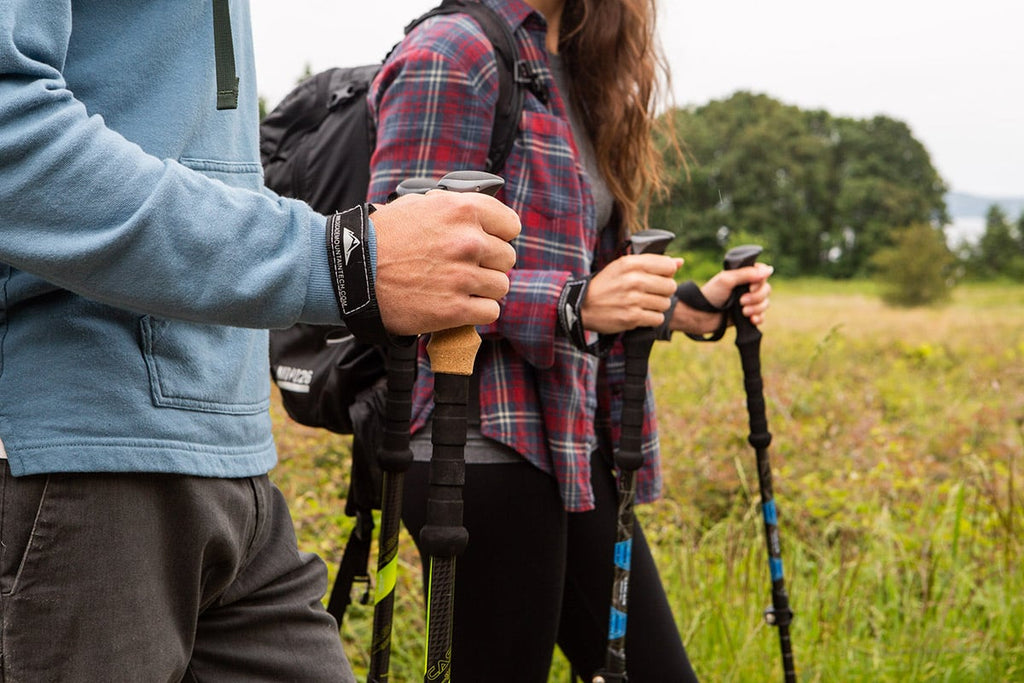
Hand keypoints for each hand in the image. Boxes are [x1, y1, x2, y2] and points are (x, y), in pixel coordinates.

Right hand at [370, 190, 519, 335]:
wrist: (351, 271)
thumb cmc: (381, 237)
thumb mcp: (420, 204)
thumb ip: (454, 208)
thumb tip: (479, 215)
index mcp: (462, 210)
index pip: (511, 225)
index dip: (500, 236)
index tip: (489, 243)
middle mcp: (467, 241)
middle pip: (507, 258)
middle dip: (489, 264)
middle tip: (466, 268)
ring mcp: (462, 277)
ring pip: (501, 286)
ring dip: (484, 289)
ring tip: (459, 287)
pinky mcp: (455, 309)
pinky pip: (490, 311)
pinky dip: (477, 311)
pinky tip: (459, 305)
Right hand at [581, 254, 682, 333]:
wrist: (582, 307)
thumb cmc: (605, 285)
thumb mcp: (623, 267)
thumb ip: (652, 263)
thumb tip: (680, 262)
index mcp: (631, 263)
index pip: (668, 266)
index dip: (667, 273)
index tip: (658, 278)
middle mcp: (633, 280)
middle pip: (670, 286)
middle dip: (664, 291)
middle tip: (652, 294)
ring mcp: (633, 299)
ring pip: (665, 303)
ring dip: (658, 306)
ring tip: (645, 305)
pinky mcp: (632, 317)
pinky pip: (658, 318)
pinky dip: (652, 318)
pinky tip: (642, 314)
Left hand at [672, 263, 773, 334]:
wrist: (700, 316)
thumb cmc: (710, 295)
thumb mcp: (727, 280)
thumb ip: (747, 273)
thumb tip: (769, 270)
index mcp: (742, 275)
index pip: (763, 273)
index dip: (760, 281)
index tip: (750, 286)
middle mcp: (746, 287)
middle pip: (766, 290)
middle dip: (756, 297)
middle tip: (741, 301)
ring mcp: (748, 301)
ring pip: (765, 303)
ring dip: (756, 308)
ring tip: (742, 312)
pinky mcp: (747, 315)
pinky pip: (762, 316)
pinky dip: (758, 318)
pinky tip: (751, 320)